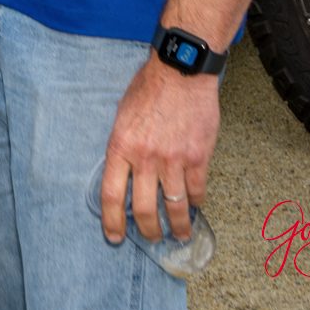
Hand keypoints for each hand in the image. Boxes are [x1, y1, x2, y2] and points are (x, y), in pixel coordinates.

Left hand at [98, 55, 221, 244]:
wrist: (180, 72)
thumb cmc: (148, 89)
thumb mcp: (122, 116)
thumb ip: (123, 146)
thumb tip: (124, 173)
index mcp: (121, 146)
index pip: (111, 194)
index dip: (112, 220)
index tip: (114, 236)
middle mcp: (145, 157)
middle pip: (143, 208)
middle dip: (147, 229)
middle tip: (151, 237)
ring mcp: (173, 159)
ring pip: (174, 205)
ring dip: (177, 225)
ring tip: (178, 234)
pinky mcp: (198, 156)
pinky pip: (197, 190)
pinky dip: (196, 203)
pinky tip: (195, 207)